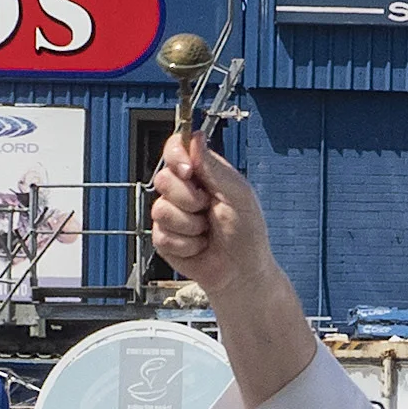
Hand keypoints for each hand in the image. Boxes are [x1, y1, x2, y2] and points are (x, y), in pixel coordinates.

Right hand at [149, 133, 277, 301]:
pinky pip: (162, 235)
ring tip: (206, 232)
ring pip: (161, 209)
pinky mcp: (164, 239)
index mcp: (201, 173)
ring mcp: (171, 215)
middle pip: (163, 179)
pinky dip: (186, 244)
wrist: (241, 271)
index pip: (176, 149)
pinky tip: (199, 247)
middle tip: (208, 209)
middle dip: (188, 198)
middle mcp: (182, 191)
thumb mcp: (238, 194)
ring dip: (189, 225)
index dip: (175, 155)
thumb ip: (214, 167)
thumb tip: (195, 137)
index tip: (189, 171)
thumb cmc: (246, 231)